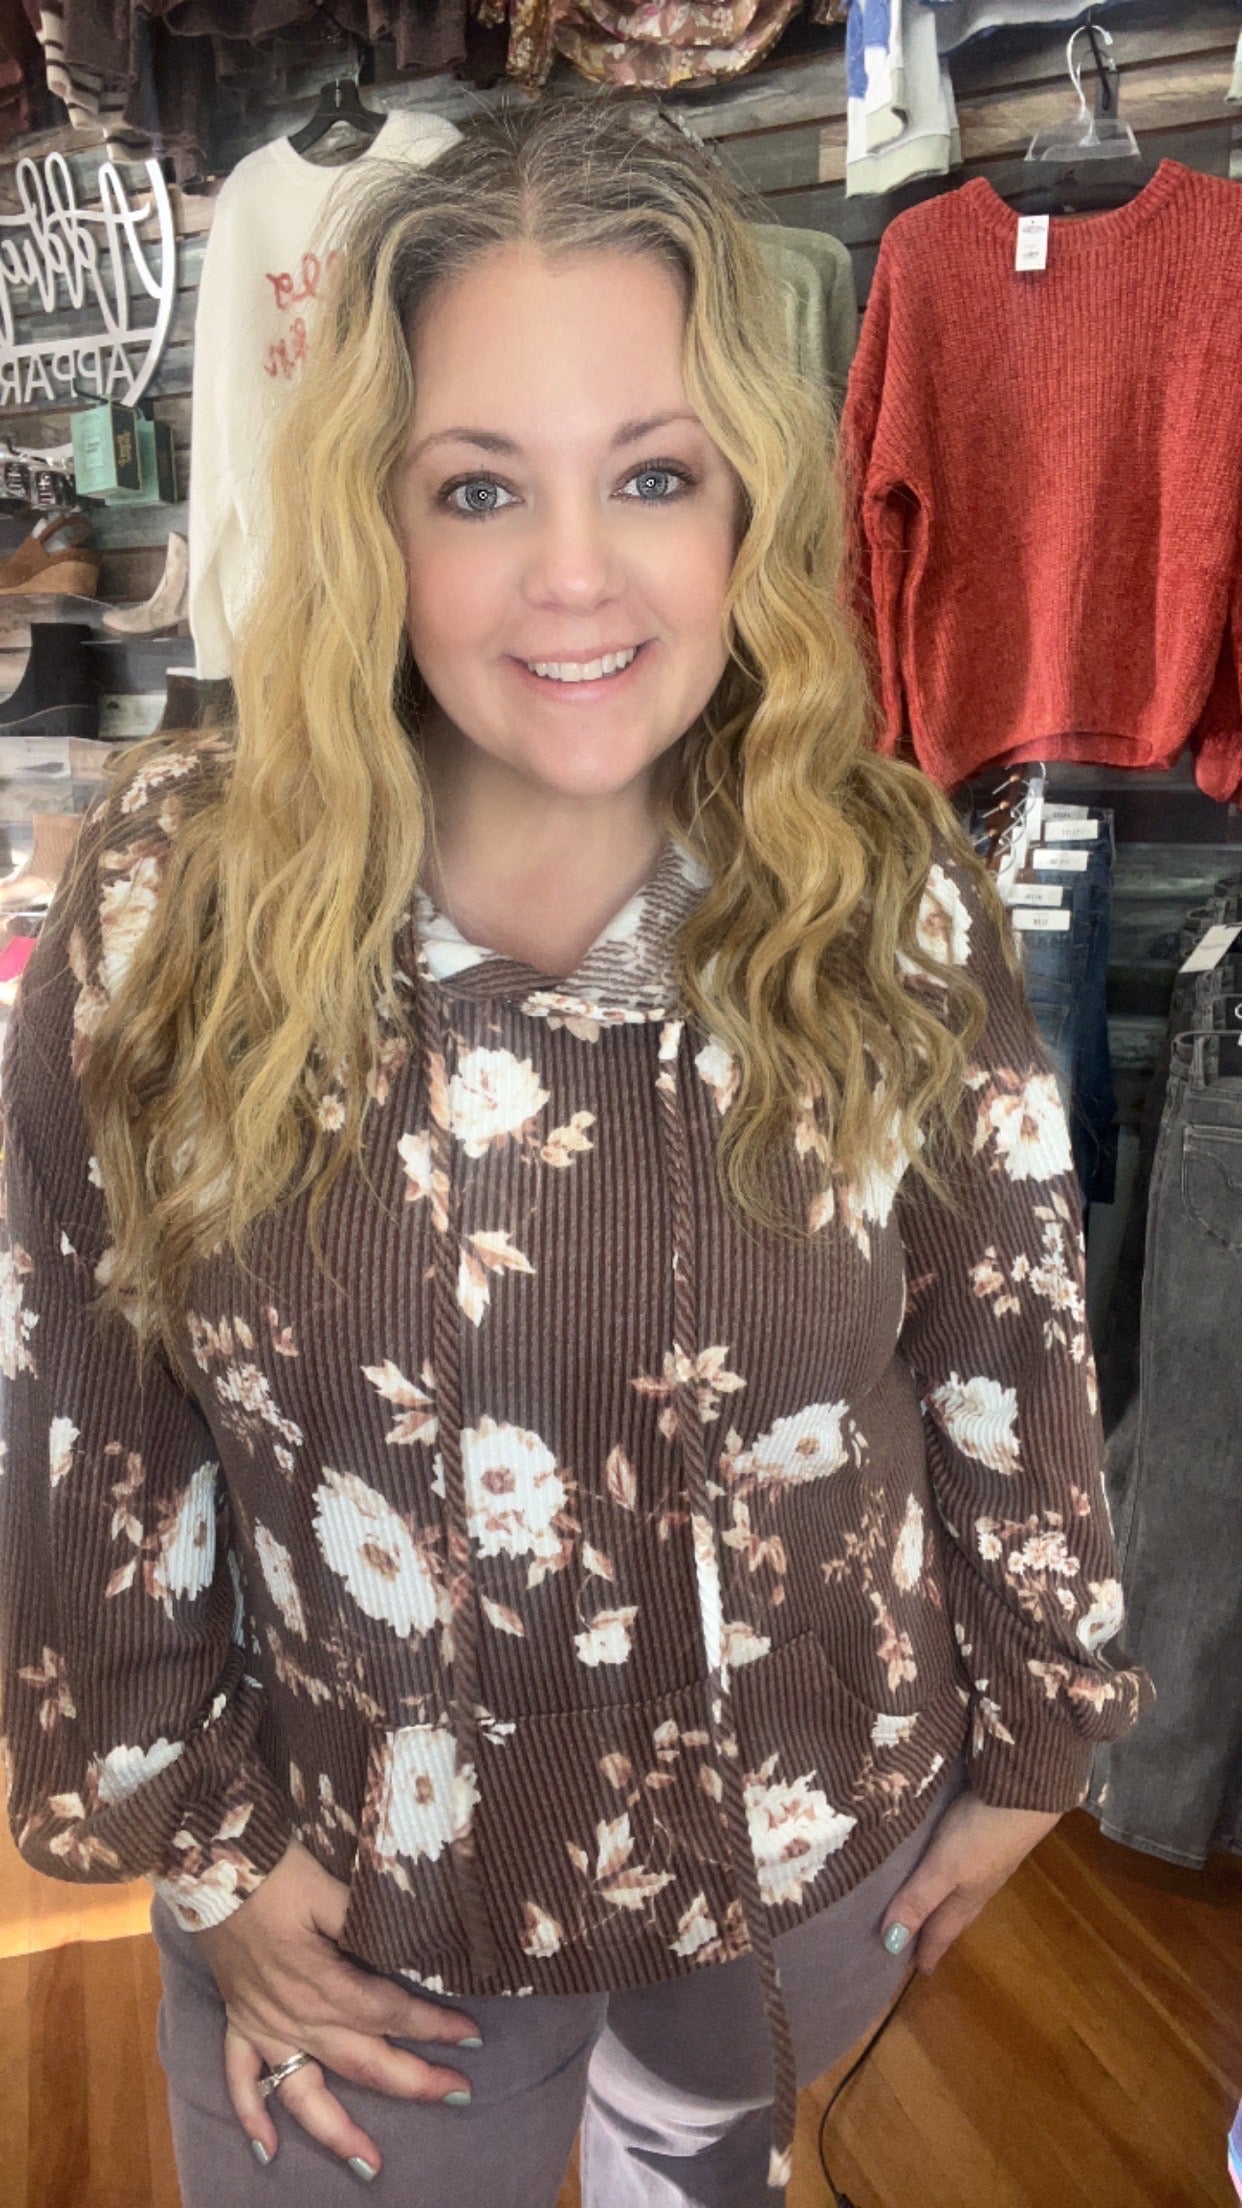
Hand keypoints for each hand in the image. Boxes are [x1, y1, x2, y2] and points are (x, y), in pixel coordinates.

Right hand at [194, 1837, 481, 2178]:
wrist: (209, 1864)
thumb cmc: (275, 1870)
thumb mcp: (329, 1886)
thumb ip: (369, 1922)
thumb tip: (414, 1944)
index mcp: (322, 1982)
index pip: (389, 2013)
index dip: (433, 2026)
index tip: (472, 2037)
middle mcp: (295, 2016)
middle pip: (362, 2061)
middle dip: (413, 2082)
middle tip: (458, 2093)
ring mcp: (264, 2025)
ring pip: (303, 2092)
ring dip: (337, 2131)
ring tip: (370, 2165)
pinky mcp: (239, 2020)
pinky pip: (241, 2079)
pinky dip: (252, 2114)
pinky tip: (269, 2150)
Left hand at [880, 1791, 1060, 1974]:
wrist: (1024, 1793)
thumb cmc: (981, 1834)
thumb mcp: (944, 1868)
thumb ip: (919, 1899)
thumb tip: (891, 1944)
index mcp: (964, 1898)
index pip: (941, 1932)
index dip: (927, 1950)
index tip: (918, 1971)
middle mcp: (977, 1885)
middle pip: (952, 1916)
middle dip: (936, 1931)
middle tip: (919, 1944)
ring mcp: (988, 1861)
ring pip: (961, 1894)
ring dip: (944, 1905)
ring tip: (930, 1910)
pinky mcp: (990, 1836)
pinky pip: (966, 1870)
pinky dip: (952, 1878)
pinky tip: (951, 1866)